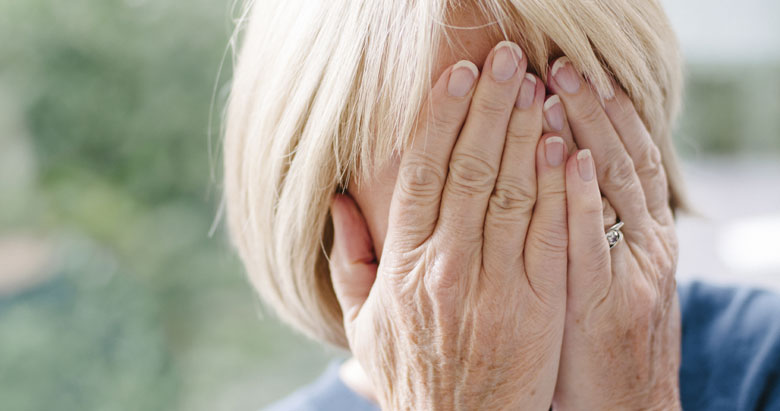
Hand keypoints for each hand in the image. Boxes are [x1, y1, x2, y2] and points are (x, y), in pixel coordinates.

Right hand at [329, 41, 568, 409]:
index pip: (424, 175)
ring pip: (512, 191)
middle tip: (506, 59)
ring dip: (525, 133)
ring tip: (536, 86)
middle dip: (489, 106)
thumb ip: (349, 259)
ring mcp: (496, 284)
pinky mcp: (538, 303)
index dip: (441, 120)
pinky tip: (563, 146)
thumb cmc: (413, 377)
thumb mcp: (362, 323)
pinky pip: (549, 233)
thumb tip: (339, 201)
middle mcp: (447, 267)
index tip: (455, 78)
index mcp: (403, 266)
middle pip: (471, 169)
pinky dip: (556, 187)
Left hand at [547, 57, 681, 409]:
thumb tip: (566, 181)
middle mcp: (646, 245)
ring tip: (560, 89)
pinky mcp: (612, 303)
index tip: (572, 77)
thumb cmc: (598, 345)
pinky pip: (595, 241)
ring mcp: (635, 271)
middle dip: (593, 108)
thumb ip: (590, 232)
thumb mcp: (602, 280)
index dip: (603, 115)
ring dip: (590, 133)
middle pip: (623, 159)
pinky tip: (574, 158)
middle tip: (562, 65)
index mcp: (643, 237)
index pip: (626, 160)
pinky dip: (587, 197)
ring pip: (616, 188)